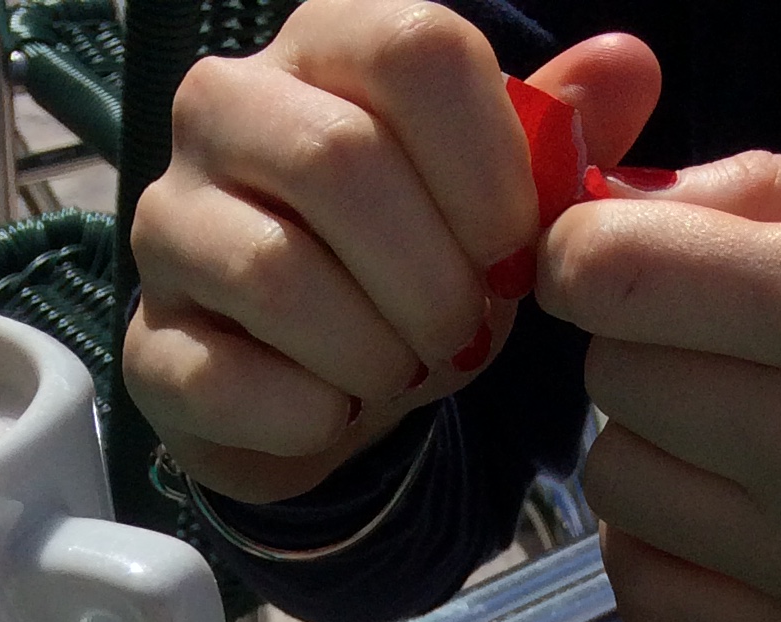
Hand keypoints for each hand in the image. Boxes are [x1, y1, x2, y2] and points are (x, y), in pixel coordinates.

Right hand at [124, 4, 659, 507]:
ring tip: (405, 372)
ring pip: (280, 275)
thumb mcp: (495, 201)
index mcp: (323, 46)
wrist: (319, 387)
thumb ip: (556, 133)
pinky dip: (314, 416)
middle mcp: (225, 108)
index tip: (514, 253)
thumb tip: (630, 65)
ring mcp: (170, 223)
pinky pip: (231, 380)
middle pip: (342, 164)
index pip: (416, 50)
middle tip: (464, 336)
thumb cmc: (408, 271)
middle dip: (434, 279)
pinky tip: (337, 411)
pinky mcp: (149, 342)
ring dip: (377, 352)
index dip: (489, 169)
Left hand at [536, 155, 780, 621]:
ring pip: (618, 487)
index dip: (588, 250)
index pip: (619, 277)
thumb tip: (626, 203)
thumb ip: (765, 197)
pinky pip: (650, 596)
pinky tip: (708, 513)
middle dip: (640, 342)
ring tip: (723, 429)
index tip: (613, 252)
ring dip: (646, 446)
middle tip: (711, 340)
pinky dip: (653, 547)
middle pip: (614, 380)